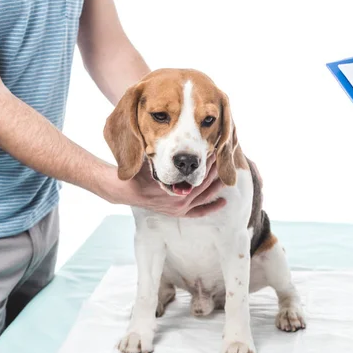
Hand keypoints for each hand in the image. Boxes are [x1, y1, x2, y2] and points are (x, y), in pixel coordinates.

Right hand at [106, 154, 226, 217]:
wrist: (125, 190)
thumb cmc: (139, 172)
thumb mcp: (151, 160)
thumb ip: (165, 154)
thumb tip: (178, 138)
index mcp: (174, 188)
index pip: (197, 172)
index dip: (207, 160)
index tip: (214, 149)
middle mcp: (179, 200)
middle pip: (204, 183)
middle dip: (214, 170)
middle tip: (223, 158)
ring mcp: (180, 208)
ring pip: (205, 196)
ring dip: (217, 186)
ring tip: (228, 176)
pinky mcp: (179, 213)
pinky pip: (198, 212)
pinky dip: (211, 208)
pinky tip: (223, 203)